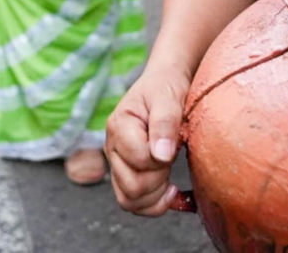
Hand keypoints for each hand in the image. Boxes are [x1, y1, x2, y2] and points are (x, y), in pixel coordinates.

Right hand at [105, 65, 190, 215]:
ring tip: (172, 181)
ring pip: (129, 201)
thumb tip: (161, 156)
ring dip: (155, 198)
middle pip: (131, 188)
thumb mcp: (168, 97)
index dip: (161, 160)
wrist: (163, 82)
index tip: (175, 146)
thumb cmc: (165, 87)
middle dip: (158, 181)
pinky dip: (153, 205)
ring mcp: (117, 163)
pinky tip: (171, 193)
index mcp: (119, 127)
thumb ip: (165, 124)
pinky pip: (133, 202)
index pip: (139, 161)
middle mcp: (112, 148)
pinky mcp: (126, 173)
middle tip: (173, 161)